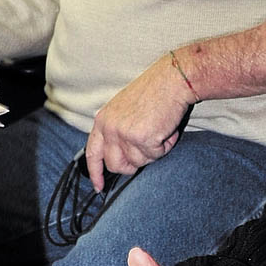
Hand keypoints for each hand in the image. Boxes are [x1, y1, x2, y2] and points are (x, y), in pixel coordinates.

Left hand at [86, 53, 191, 190]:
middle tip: (149, 148)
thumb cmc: (155, 90)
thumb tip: (122, 156)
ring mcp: (125, 135)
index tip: (99, 187)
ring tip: (160, 128)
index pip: (93, 153)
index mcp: (103, 120)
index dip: (96, 173)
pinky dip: (166, 144)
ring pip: (139, 162)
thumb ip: (117, 131)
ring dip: (154, 150)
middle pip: (117, 165)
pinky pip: (157, 155)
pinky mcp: (143, 139)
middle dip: (134, 163)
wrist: (173, 79)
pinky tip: (167, 128)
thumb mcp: (125, 109)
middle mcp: (110, 129)